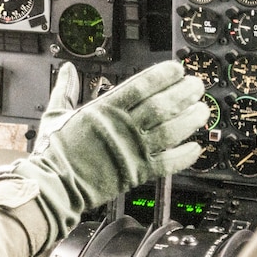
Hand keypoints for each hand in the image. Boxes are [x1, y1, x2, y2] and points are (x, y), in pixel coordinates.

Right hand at [0, 61, 207, 250]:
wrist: (53, 187)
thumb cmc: (53, 152)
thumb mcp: (55, 114)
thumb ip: (65, 89)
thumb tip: (67, 69)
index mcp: (103, 110)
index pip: (142, 85)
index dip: (163, 75)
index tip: (177, 69)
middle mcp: (121, 127)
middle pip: (162, 104)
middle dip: (185, 93)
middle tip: (196, 86)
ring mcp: (131, 150)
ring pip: (171, 130)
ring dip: (191, 119)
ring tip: (203, 110)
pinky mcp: (137, 173)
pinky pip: (169, 162)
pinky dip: (185, 154)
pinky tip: (195, 146)